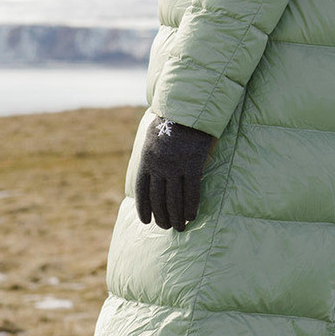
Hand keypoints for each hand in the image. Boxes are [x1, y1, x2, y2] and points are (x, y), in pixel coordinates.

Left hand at [135, 115, 212, 231]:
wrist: (189, 108)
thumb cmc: (172, 121)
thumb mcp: (153, 136)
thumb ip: (151, 155)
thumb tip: (150, 171)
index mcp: (146, 159)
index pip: (142, 191)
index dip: (143, 208)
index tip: (146, 221)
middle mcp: (159, 165)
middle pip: (158, 199)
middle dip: (162, 217)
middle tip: (167, 227)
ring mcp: (175, 166)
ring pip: (174, 199)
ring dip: (176, 217)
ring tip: (180, 227)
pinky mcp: (193, 164)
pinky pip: (192, 192)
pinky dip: (191, 207)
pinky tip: (192, 216)